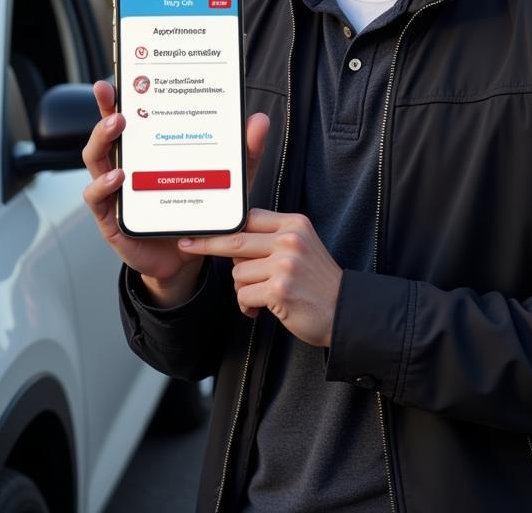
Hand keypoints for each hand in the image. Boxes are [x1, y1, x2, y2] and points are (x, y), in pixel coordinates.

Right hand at [82, 80, 268, 306]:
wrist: (188, 258)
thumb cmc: (197, 211)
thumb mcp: (225, 179)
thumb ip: (243, 153)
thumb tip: (260, 120)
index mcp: (145, 151)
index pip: (127, 117)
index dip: (117, 97)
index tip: (116, 78)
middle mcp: (124, 166)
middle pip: (105, 133)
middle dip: (105, 111)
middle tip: (119, 102)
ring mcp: (114, 192)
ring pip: (96, 160)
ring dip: (102, 141)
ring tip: (118, 128)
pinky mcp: (112, 221)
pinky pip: (97, 199)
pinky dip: (103, 186)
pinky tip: (118, 177)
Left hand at [178, 211, 341, 347]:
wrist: (345, 313)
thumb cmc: (318, 283)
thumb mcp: (301, 247)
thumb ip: (270, 239)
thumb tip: (230, 240)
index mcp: (294, 224)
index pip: (248, 217)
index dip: (223, 226)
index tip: (200, 228)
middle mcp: (290, 239)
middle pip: (235, 240)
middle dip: (207, 245)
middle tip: (187, 245)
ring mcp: (285, 264)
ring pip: (237, 272)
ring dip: (243, 288)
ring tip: (262, 296)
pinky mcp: (279, 289)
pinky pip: (244, 295)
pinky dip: (248, 306)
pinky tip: (261, 309)